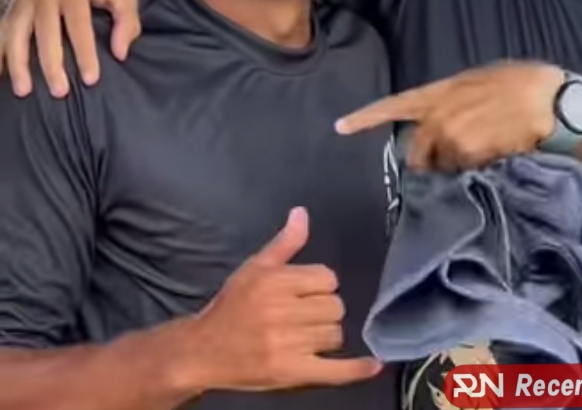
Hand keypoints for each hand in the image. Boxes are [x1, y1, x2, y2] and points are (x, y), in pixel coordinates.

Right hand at [0, 0, 139, 97]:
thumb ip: (127, 23)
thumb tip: (120, 53)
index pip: (78, 25)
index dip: (85, 54)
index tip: (90, 80)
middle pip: (44, 32)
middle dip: (51, 65)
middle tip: (60, 92)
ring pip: (16, 32)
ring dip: (18, 63)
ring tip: (23, 91)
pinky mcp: (14, 2)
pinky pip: (3, 29)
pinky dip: (1, 51)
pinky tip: (1, 74)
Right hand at [182, 207, 381, 391]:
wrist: (201, 352)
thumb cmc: (231, 308)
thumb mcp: (254, 269)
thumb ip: (284, 243)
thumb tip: (302, 213)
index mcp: (274, 283)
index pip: (327, 278)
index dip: (319, 286)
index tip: (303, 294)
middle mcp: (280, 312)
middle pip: (334, 307)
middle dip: (323, 311)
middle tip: (300, 318)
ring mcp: (286, 345)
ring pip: (335, 334)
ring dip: (325, 336)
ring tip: (302, 338)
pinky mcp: (290, 373)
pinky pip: (333, 371)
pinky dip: (355, 369)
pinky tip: (373, 366)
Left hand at [336, 61, 564, 170]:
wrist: (547, 98)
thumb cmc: (518, 82)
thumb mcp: (475, 82)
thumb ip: (451, 101)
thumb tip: (442, 121)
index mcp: (437, 93)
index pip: (392, 106)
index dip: (364, 118)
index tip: (340, 127)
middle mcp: (437, 118)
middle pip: (417, 153)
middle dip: (430, 160)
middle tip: (457, 155)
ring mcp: (452, 140)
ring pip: (444, 167)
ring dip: (458, 165)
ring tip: (488, 147)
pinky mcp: (469, 159)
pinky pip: (465, 174)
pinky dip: (477, 170)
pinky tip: (497, 154)